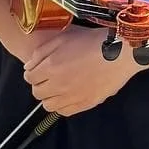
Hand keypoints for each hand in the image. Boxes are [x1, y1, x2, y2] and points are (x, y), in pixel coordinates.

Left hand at [22, 25, 138, 114]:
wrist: (120, 52)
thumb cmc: (93, 40)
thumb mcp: (64, 37)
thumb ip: (41, 52)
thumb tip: (28, 67)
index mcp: (51, 67)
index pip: (29, 77)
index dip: (34, 72)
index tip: (40, 68)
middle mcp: (58, 85)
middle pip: (37, 93)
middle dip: (40, 84)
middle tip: (50, 77)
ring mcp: (72, 97)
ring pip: (49, 105)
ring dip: (50, 96)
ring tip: (60, 87)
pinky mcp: (85, 104)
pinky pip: (65, 112)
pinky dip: (63, 105)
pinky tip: (70, 95)